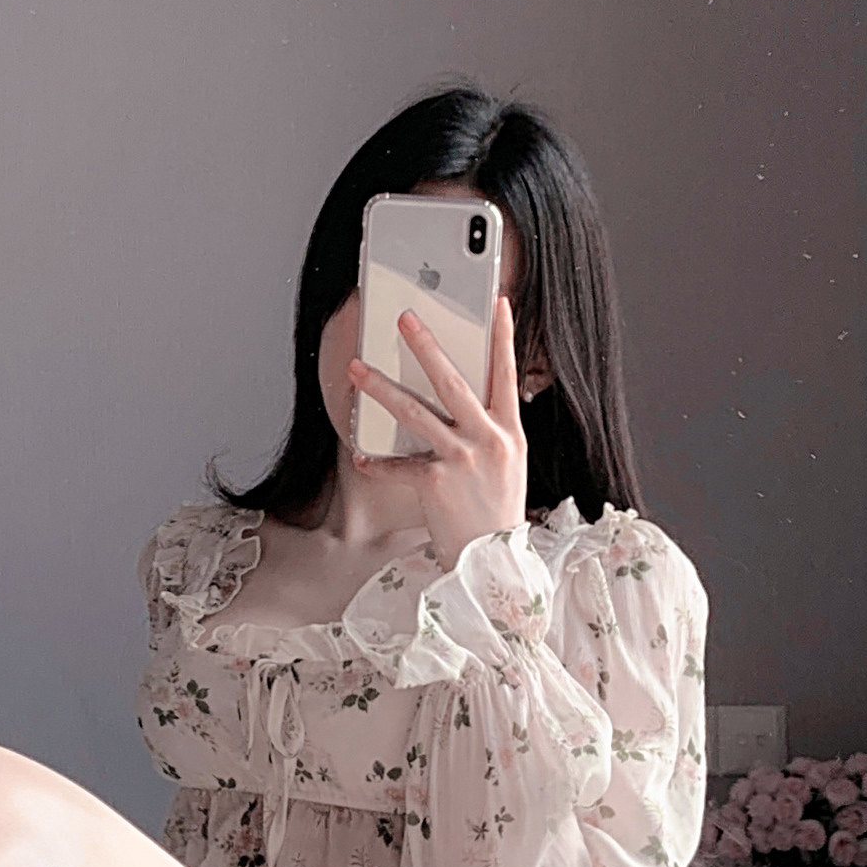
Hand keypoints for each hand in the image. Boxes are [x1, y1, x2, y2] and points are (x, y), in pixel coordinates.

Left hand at [346, 293, 530, 565]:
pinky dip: (377, 462)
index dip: (503, 337)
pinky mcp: (436, 483)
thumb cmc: (493, 513)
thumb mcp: (505, 466)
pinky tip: (360, 455)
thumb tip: (459, 402)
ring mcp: (462, 459)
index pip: (507, 374)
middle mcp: (489, 440)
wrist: (491, 563)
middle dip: (426, 345)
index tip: (496, 303)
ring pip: (415, 412)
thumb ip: (488, 431)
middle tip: (405, 317)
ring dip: (381, 388)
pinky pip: (398, 465)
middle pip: (453, 381)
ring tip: (356, 370)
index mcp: (510, 432)